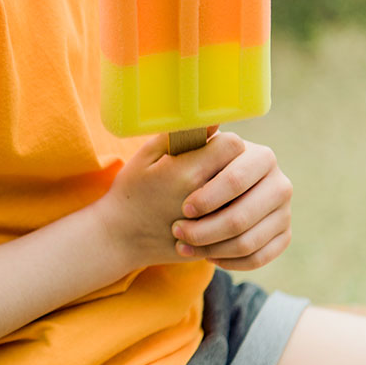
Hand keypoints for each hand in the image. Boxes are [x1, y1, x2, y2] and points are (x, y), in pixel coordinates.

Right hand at [101, 129, 250, 271]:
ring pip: (245, 200)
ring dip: (236, 193)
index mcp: (186, 172)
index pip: (233, 146)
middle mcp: (202, 198)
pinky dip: (231, 215)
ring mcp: (209, 225)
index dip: (225, 143)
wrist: (120, 237)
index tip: (212, 147)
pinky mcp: (212, 243)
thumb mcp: (147, 155)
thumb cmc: (132, 190)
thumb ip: (179, 136)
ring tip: (214, 190)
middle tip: (214, 168)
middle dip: (233, 166)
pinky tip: (214, 212)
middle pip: (243, 172)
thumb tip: (212, 121)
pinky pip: (239, 226)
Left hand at [171, 138, 292, 272]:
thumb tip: (212, 122)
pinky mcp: (282, 234)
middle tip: (179, 232)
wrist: (191, 201)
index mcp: (258, 154)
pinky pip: (259, 257)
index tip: (183, 208)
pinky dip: (229, 261)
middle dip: (206, 230)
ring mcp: (283, 210)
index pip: (235, 180)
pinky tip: (207, 254)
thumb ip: (192, 136)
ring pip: (248, 240)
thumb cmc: (180, 173)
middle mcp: (278, 181)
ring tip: (184, 246)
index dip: (206, 198)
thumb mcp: (177, 152)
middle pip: (242, 216)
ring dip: (212, 248)